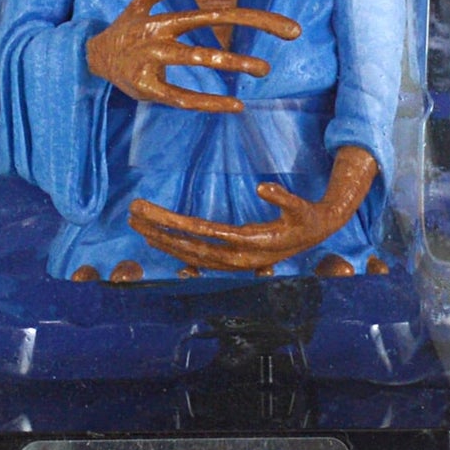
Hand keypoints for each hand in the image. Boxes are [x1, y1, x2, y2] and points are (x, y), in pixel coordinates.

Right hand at [85, 0, 300, 111]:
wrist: (90, 57)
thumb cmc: (122, 30)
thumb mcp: (137, 5)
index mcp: (166, 20)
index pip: (215, 15)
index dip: (252, 18)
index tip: (284, 26)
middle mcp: (162, 39)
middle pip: (207, 43)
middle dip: (242, 51)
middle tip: (276, 54)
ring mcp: (154, 63)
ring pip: (196, 64)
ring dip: (231, 66)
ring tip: (263, 69)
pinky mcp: (148, 88)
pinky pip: (182, 98)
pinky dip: (208, 103)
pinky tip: (234, 105)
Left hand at [128, 147, 379, 270]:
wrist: (317, 234)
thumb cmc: (306, 216)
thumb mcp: (300, 206)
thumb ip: (283, 197)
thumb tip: (262, 187)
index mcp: (250, 243)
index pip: (203, 234)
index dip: (175, 224)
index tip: (151, 213)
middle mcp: (236, 257)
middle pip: (189, 246)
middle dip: (159, 230)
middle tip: (133, 214)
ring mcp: (233, 261)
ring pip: (189, 255)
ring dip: (162, 240)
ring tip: (137, 224)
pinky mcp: (232, 260)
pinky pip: (198, 260)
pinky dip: (175, 251)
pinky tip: (157, 242)